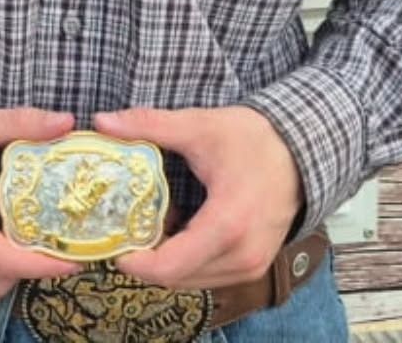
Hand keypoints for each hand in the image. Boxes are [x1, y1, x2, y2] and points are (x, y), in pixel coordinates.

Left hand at [93, 105, 302, 290]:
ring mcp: (251, 265)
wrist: (299, 151)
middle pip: (177, 277)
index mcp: (228, 224)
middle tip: (120, 232)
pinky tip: (175, 229)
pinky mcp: (253, 265)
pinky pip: (208, 274)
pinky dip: (186, 260)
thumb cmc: (251, 139)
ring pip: (192, 280)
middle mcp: (243, 255)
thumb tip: (102, 120)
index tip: (111, 245)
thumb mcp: (197, 126)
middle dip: (145, 261)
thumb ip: (148, 125)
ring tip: (146, 227)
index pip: (171, 265)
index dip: (135, 262)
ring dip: (165, 261)